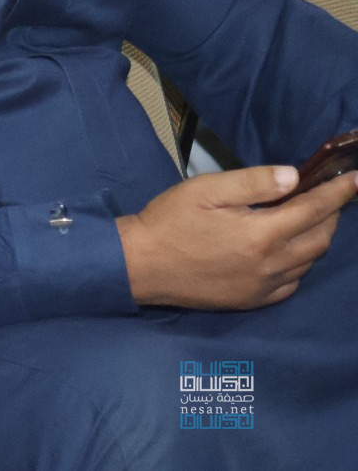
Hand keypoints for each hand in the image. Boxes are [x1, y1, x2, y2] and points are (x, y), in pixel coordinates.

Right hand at [116, 166, 357, 309]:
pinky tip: (288, 251)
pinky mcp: (252, 300)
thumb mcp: (205, 190)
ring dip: (317, 237)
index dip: (338, 191)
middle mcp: (271, 264)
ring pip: (309, 261)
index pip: (314, 209)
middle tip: (328, 195)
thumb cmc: (169, 221)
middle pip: (320, 238)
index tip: (355, 178)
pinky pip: (292, 283)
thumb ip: (252, 182)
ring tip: (309, 218)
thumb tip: (293, 176)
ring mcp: (264, 286)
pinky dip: (300, 263)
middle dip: (331, 214)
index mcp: (262, 234)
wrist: (141, 265)